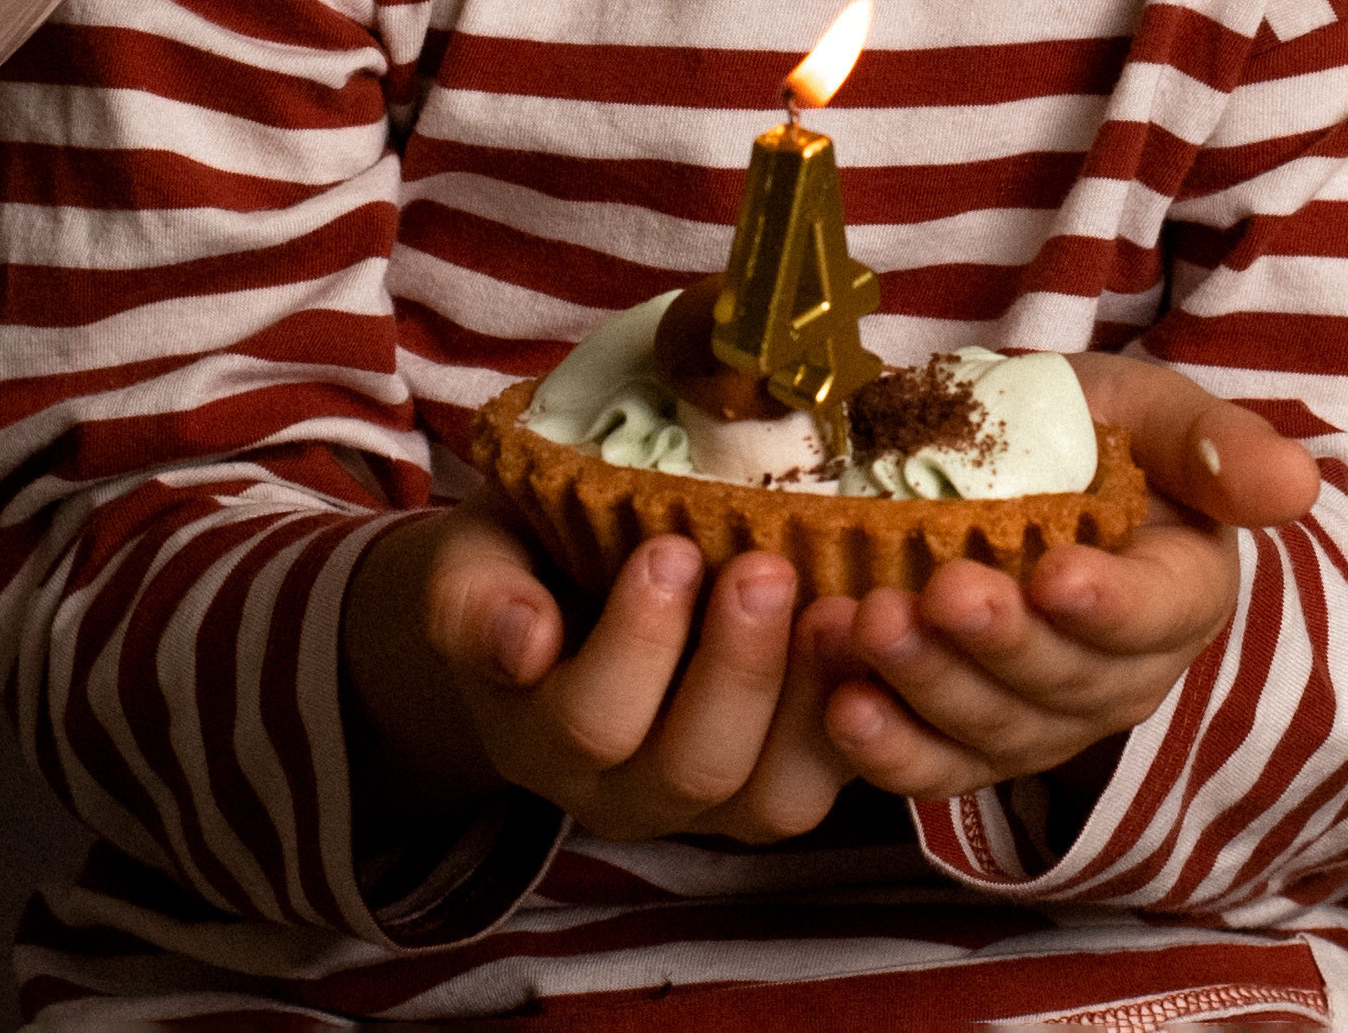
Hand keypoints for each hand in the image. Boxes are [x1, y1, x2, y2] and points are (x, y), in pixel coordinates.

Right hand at [343, 497, 862, 845]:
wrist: (558, 588)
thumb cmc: (523, 559)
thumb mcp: (476, 562)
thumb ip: (475, 601)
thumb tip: (522, 641)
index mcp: (539, 735)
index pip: (587, 722)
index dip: (636, 644)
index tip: (669, 548)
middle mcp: (623, 791)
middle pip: (689, 767)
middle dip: (736, 669)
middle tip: (766, 569)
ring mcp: (710, 800)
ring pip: (771, 797)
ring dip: (810, 701)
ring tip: (836, 608)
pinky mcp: (780, 780)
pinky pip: (830, 781)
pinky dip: (862, 715)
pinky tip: (872, 635)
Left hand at [820, 355, 1320, 807]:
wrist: (1009, 455)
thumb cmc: (1092, 428)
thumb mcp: (1152, 410)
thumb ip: (1215, 443)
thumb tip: (1297, 484)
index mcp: (1182, 592)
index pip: (1156, 615)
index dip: (1108, 605)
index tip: (1055, 575)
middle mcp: (1120, 674)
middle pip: (1066, 682)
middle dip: (997, 644)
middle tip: (937, 593)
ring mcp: (1043, 717)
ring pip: (995, 730)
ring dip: (928, 686)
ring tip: (864, 627)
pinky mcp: (970, 739)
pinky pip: (937, 766)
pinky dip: (886, 749)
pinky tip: (841, 709)